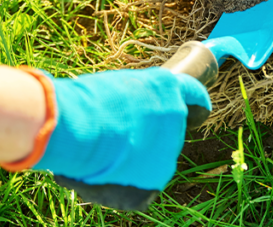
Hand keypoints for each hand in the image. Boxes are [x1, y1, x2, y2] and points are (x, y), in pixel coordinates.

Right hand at [34, 67, 210, 189]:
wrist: (78, 128)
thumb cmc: (86, 101)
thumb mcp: (115, 87)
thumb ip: (134, 100)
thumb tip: (130, 117)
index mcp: (167, 88)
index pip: (193, 95)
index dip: (191, 103)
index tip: (190, 111)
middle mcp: (176, 117)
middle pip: (169, 132)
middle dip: (149, 136)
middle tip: (117, 138)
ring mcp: (168, 151)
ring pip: (154, 160)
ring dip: (135, 159)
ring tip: (103, 156)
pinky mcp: (155, 179)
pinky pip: (142, 185)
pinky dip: (125, 183)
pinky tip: (103, 175)